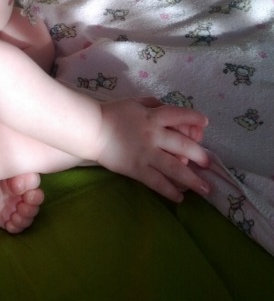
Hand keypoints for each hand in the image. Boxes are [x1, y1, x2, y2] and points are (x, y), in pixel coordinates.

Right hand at [93, 98, 210, 201]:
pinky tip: (180, 198)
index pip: (179, 115)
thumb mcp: (133, 102)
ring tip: (205, 189)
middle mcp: (154, 134)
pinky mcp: (137, 169)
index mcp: (152, 116)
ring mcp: (147, 153)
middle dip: (199, 155)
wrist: (91, 128)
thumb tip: (164, 106)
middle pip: (183, 144)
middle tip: (209, 163)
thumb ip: (150, 104)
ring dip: (192, 179)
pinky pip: (157, 182)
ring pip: (175, 167)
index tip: (205, 124)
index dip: (194, 118)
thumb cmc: (111, 113)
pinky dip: (170, 190)